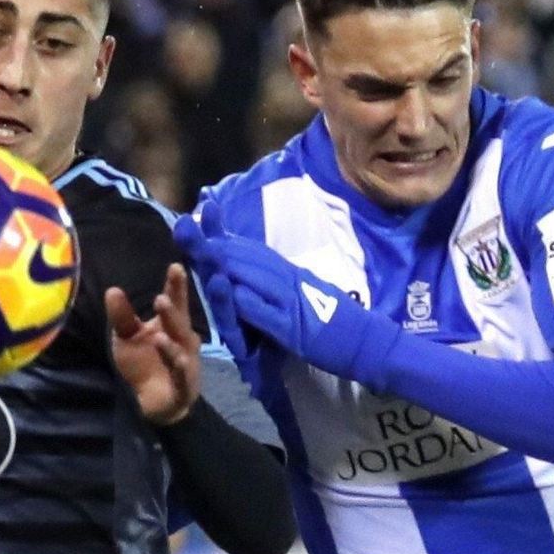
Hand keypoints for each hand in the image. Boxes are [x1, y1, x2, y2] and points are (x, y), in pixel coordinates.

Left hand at [106, 263, 200, 424]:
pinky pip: (182, 377)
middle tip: (161, 299)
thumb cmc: (144, 362)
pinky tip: (179, 361)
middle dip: (171, 313)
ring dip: (171, 344)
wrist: (154, 402)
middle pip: (178, 324)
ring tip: (159, 335)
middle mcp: (183, 341)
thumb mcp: (127, 337)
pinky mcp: (183, 386)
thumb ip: (122, 316)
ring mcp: (185, 364)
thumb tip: (112, 290)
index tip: (176, 266)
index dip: (176, 286)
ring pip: (179, 351)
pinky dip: (181, 370)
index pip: (175, 302)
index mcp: (172, 325)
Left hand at [174, 202, 400, 390]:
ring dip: (226, 263)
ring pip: (254, 277)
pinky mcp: (293, 329)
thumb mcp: (304, 292)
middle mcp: (288, 280)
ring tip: (200, 249)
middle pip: (248, 256)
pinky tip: (227, 291)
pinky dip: (245, 300)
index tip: (203, 211)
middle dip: (215, 242)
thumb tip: (254, 268)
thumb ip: (279, 280)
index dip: (225, 232)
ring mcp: (291, 302)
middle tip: (187, 226)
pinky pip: (265, 312)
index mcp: (289, 273)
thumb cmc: (335, 321)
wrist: (366, 342)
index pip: (252, 248)